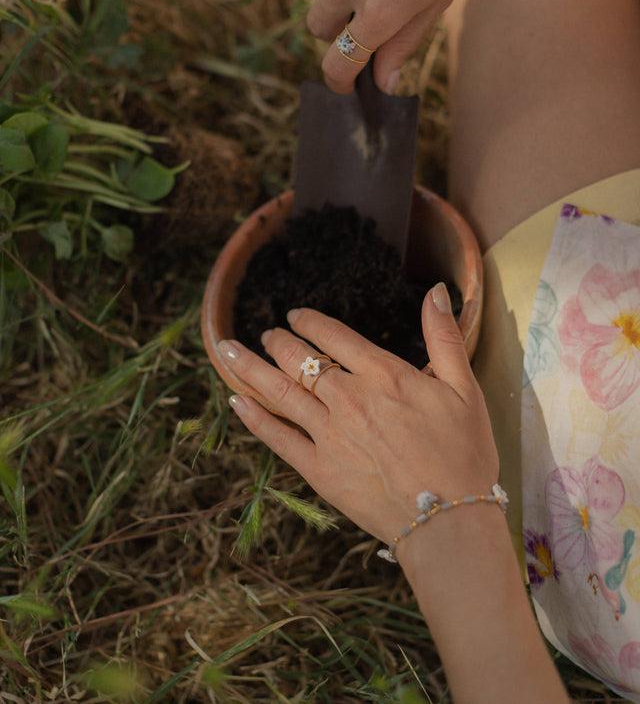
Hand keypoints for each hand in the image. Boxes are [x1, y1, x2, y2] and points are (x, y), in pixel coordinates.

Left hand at [221, 282, 498, 544]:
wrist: (448, 520)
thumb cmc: (463, 454)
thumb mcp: (465, 389)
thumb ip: (444, 337)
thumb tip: (437, 292)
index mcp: (382, 375)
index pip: (333, 336)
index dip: (309, 322)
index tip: (295, 316)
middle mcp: (348, 398)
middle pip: (299, 359)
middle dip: (278, 342)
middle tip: (266, 334)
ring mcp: (328, 434)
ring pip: (279, 391)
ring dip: (249, 367)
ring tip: (227, 350)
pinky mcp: (318, 469)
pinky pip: (277, 438)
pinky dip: (254, 417)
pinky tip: (235, 402)